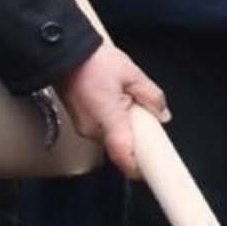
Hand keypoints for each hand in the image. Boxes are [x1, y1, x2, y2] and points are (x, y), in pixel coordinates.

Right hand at [56, 43, 167, 178]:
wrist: (64, 55)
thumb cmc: (93, 62)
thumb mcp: (131, 74)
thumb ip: (151, 96)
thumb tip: (162, 114)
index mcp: (108, 118)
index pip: (123, 153)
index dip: (138, 167)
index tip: (153, 170)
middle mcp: (93, 129)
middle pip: (123, 145)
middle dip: (139, 137)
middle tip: (149, 118)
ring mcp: (84, 127)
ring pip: (114, 137)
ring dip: (127, 127)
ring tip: (129, 102)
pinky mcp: (81, 123)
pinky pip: (104, 130)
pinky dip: (116, 122)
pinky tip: (118, 103)